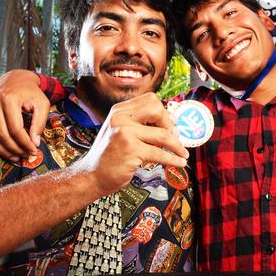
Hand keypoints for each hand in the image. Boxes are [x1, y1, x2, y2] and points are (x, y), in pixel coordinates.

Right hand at [0, 69, 49, 161]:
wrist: (15, 79)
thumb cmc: (31, 92)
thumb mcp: (42, 104)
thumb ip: (40, 123)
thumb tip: (34, 143)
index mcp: (10, 99)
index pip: (16, 129)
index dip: (25, 143)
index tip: (33, 151)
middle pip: (2, 134)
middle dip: (15, 149)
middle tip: (25, 155)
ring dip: (2, 150)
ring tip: (15, 157)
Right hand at [72, 93, 188, 196]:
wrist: (92, 176)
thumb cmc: (109, 156)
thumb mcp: (121, 133)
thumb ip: (140, 125)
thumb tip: (172, 124)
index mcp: (119, 110)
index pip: (150, 100)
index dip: (163, 112)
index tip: (170, 124)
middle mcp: (120, 118)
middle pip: (157, 109)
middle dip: (170, 123)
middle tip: (175, 137)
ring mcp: (125, 133)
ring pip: (163, 134)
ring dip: (177, 145)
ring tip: (183, 152)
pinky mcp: (131, 150)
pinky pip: (160, 153)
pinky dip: (173, 159)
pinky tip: (179, 162)